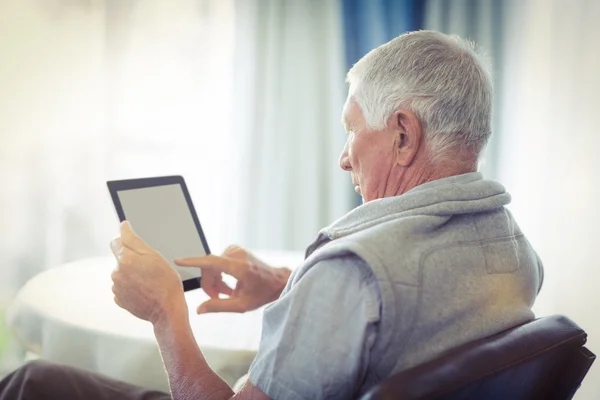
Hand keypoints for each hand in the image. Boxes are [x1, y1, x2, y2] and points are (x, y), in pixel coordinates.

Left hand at [110, 221, 183, 324]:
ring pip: (123, 273)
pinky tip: (144, 289)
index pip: (116, 241)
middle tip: (150, 266)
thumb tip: (123, 227)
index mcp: (125, 259)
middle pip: (121, 258)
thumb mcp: (154, 255)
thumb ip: (134, 240)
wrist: (167, 310)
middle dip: (132, 258)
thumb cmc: (166, 283)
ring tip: (149, 280)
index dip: (125, 237)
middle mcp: (117, 273)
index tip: (131, 237)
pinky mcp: (120, 299)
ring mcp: (117, 287)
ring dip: (132, 273)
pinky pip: (124, 287)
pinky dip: (132, 286)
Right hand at [175, 246, 290, 313]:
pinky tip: (229, 285)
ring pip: (213, 265)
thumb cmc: (262, 294)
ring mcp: (237, 250)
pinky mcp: (236, 250)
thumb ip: (219, 307)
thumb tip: (199, 309)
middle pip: (209, 267)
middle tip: (217, 298)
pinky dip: (219, 274)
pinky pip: (218, 261)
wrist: (277, 281)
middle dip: (209, 284)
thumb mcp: (242, 305)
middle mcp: (237, 255)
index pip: (211, 261)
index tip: (178, 260)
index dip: (193, 261)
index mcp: (239, 267)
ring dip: (215, 280)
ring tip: (227, 293)